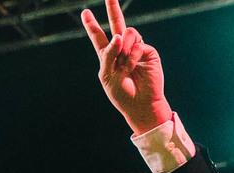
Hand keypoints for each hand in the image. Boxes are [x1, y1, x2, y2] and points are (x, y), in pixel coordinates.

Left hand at [81, 0, 171, 134]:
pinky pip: (137, 44)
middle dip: (113, 8)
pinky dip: (131, 56)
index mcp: (107, 56)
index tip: (85, 12)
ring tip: (125, 67)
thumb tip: (118, 35)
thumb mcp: (106, 76)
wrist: (140, 103)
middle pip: (116, 23)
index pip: (98, 37)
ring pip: (127, 32)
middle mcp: (121, 49)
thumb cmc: (121, 93)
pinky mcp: (148, 50)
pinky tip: (132, 67)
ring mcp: (135, 48)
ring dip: (123, 49)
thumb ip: (108, 54)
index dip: (91, 25)